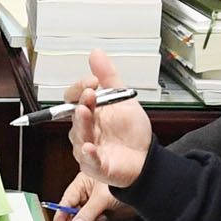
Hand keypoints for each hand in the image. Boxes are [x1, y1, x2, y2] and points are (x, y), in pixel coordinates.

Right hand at [54, 173, 121, 220]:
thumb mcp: (101, 197)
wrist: (142, 185)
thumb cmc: (122, 180)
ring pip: (86, 217)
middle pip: (75, 210)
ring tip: (96, 219)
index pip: (67, 200)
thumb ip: (87, 212)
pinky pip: (96, 219)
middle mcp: (87, 192)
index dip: (61, 213)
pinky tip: (104, 219)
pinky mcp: (105, 209)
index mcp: (82, 184)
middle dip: (75, 220)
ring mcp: (96, 201)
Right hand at [70, 49, 153, 188]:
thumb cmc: (131, 133)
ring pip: (80, 136)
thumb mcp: (122, 99)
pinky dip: (89, 154)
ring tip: (85, 112)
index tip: (92, 80)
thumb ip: (108, 76)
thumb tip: (96, 54)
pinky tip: (90, 147)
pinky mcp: (97, 166)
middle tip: (89, 93)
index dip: (79, 88)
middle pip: (75, 116)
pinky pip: (90, 161)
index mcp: (90, 113)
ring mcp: (89, 148)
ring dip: (82, 123)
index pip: (73, 98)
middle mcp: (85, 130)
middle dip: (81, 103)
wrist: (147, 157)